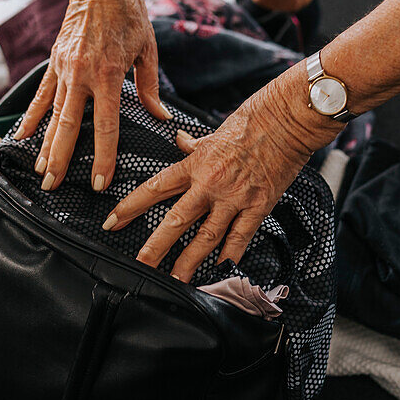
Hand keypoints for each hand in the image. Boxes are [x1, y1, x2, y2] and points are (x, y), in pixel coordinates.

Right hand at [15, 0, 169, 190]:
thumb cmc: (130, 14)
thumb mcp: (148, 50)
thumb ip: (149, 87)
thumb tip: (160, 117)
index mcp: (108, 75)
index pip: (105, 126)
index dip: (103, 156)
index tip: (99, 180)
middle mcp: (81, 74)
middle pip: (69, 127)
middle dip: (61, 160)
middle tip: (53, 187)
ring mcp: (63, 67)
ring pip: (51, 114)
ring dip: (44, 145)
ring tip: (39, 171)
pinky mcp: (54, 61)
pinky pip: (41, 94)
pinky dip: (32, 116)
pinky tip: (23, 135)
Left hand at [102, 67, 332, 282]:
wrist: (287, 121)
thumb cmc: (251, 122)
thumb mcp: (214, 132)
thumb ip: (194, 143)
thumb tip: (178, 140)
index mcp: (195, 164)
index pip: (155, 188)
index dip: (130, 206)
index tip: (112, 222)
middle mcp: (211, 184)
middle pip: (176, 220)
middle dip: (156, 246)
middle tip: (140, 265)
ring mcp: (235, 198)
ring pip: (206, 236)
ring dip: (189, 261)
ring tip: (176, 279)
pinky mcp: (259, 206)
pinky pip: (241, 237)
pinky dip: (230, 256)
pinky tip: (219, 271)